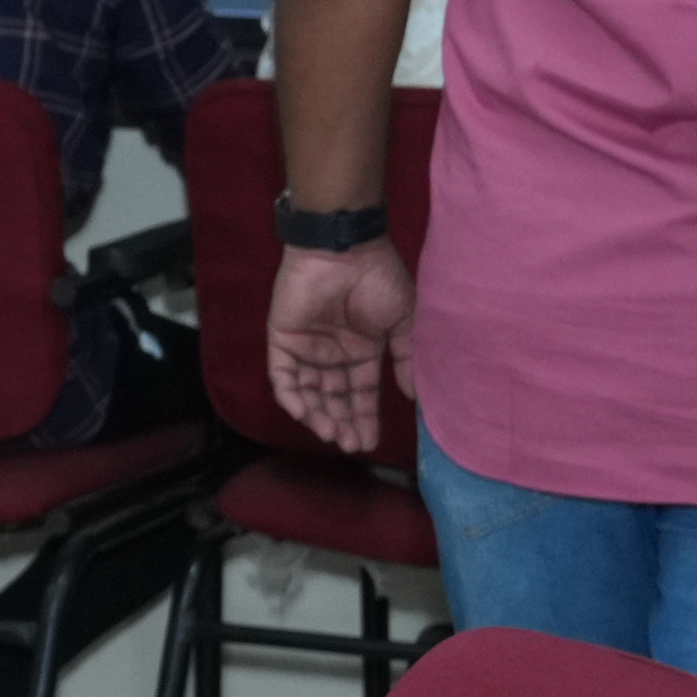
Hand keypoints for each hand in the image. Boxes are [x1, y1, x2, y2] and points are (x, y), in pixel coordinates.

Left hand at [268, 239, 417, 458]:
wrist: (346, 251)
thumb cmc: (378, 280)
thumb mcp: (402, 322)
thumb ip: (405, 358)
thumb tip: (415, 395)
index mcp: (360, 350)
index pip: (359, 393)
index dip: (364, 418)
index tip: (370, 442)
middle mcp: (331, 354)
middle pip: (333, 398)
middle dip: (342, 423)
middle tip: (352, 445)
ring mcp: (306, 348)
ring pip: (308, 392)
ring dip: (318, 415)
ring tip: (333, 434)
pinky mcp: (282, 340)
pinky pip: (281, 375)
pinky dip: (290, 396)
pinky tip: (305, 414)